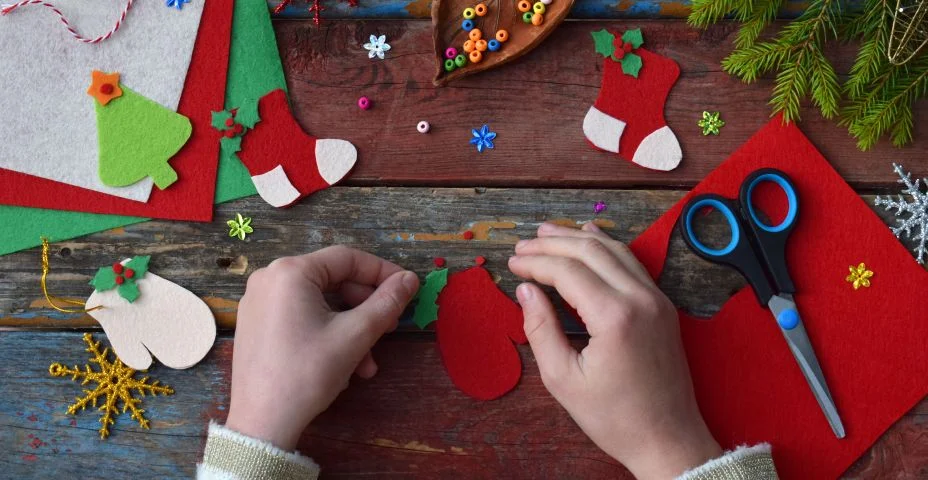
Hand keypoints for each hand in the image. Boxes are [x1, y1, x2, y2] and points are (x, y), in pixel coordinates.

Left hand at [225, 246, 419, 450]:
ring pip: (320, 304)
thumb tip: (410, 279)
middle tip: (389, 329)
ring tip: (367, 362)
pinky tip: (343, 364)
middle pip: (333, 281)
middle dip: (366, 308)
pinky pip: (301, 317)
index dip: (383, 272)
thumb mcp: (355, 335)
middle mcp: (269, 279)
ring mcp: (259, 302)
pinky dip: (327, 333)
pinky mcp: (256, 325)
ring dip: (350, 328)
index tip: (407, 289)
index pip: (347, 258)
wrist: (262, 423)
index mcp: (290, 272)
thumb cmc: (307, 373)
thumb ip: (386, 302)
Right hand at [508, 223, 720, 478]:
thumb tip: (525, 291)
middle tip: (522, 245)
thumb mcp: (563, 379)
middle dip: (552, 244)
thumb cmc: (613, 417)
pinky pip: (632, 264)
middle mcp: (640, 299)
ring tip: (547, 232)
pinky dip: (607, 247)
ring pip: (614, 250)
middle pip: (590, 251)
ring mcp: (657, 299)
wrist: (667, 439)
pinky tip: (590, 237)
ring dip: (578, 238)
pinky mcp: (663, 306)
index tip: (512, 263)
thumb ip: (540, 329)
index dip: (535, 263)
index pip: (567, 271)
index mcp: (614, 317)